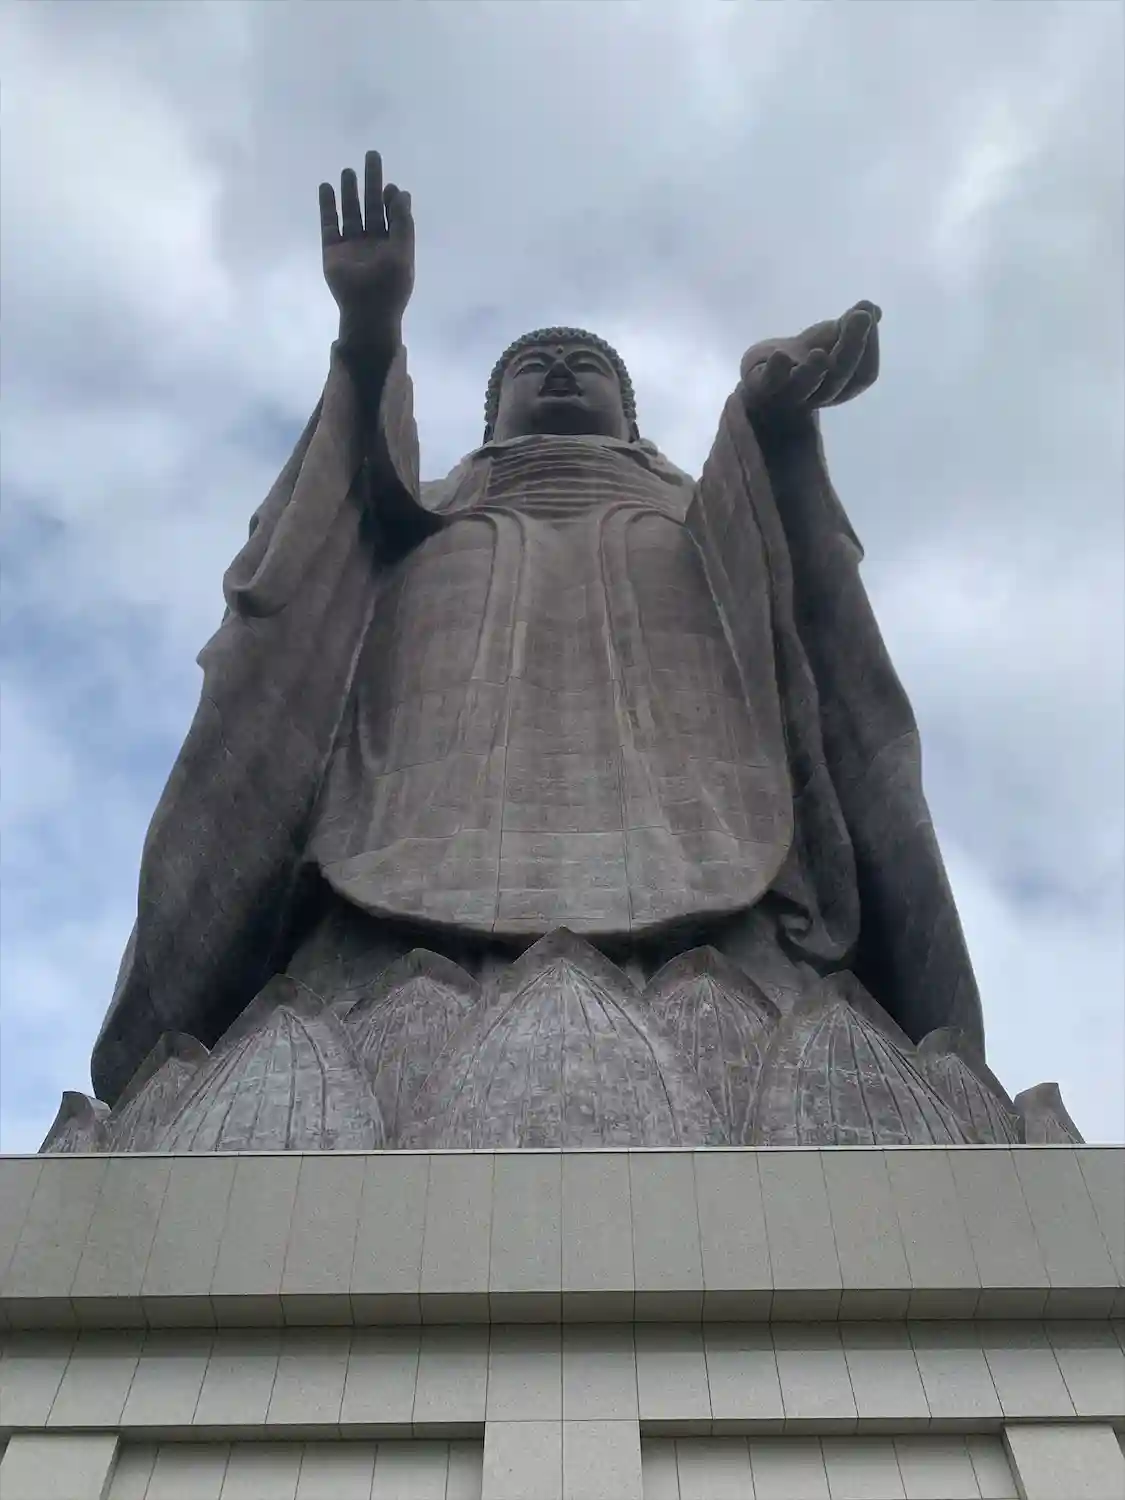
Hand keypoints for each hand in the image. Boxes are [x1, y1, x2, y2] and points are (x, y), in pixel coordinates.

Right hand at [320, 150, 413, 344]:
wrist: (366, 312)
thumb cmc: (390, 286)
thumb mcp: (403, 253)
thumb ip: (403, 223)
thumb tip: (402, 193)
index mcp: (393, 245)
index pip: (393, 215)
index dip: (392, 199)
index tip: (391, 186)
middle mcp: (372, 243)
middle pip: (372, 206)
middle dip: (372, 182)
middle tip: (372, 155)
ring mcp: (351, 246)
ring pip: (350, 212)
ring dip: (350, 191)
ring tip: (349, 171)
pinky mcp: (333, 252)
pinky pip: (329, 224)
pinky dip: (327, 206)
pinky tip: (326, 187)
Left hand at [740, 301, 880, 422]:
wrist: (764, 369)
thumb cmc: (807, 356)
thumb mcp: (832, 334)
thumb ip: (852, 323)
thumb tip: (872, 309)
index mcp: (843, 387)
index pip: (863, 375)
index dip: (869, 347)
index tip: (867, 314)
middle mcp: (818, 395)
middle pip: (837, 380)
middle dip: (850, 348)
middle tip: (860, 317)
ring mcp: (788, 393)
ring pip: (804, 388)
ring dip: (813, 371)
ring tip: (819, 353)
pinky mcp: (761, 386)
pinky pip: (769, 384)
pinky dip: (775, 370)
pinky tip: (780, 355)